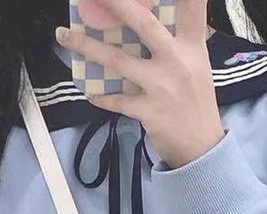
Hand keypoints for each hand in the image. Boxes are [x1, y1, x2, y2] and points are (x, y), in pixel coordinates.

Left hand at [57, 0, 223, 168]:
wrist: (202, 147)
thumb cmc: (196, 103)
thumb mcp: (197, 66)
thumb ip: (178, 43)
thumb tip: (149, 24)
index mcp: (192, 47)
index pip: (193, 8)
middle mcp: (177, 61)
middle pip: (143, 23)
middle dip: (117, 3)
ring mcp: (161, 86)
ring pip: (118, 60)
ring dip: (86, 46)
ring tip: (64, 36)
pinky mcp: (149, 111)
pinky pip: (116, 100)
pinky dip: (101, 96)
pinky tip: (89, 91)